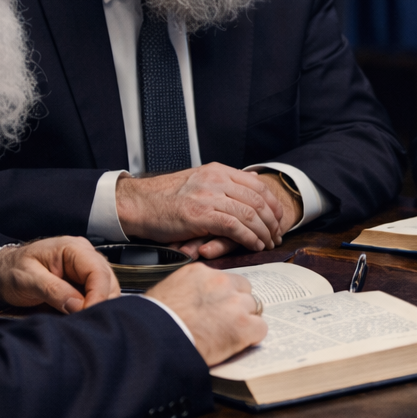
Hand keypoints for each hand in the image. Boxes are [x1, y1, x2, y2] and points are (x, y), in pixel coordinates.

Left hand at [0, 236, 118, 313]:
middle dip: (100, 303)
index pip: (98, 272)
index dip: (98, 296)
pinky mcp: (84, 283)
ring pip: (107, 291)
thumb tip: (78, 305)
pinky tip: (80, 318)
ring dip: (97, 307)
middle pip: (108, 282)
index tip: (87, 315)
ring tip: (81, 322)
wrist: (1, 272)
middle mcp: (85, 256)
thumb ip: (53, 290)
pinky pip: (97, 296)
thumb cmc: (11, 270)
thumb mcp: (27, 279)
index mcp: (73, 248)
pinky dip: (92, 309)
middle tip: (85, 323)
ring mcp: (86, 269)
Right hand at [146, 262, 266, 365]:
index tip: (217, 309)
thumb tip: (193, 300)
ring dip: (244, 322)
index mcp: (200, 272)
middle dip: (237, 307)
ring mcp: (234, 303)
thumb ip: (188, 290)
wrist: (153, 341)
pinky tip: (235, 345)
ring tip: (225, 337)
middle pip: (243, 292)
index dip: (224, 297)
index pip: (225, 280)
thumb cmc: (153, 322)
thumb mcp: (167, 293)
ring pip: (254, 309)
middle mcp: (221, 282)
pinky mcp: (243, 325)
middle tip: (223, 324)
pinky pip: (260, 328)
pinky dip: (251, 338)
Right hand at [165, 172, 301, 258]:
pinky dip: (249, 238)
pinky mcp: (201, 215)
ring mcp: (209, 196)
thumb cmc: (165, 197)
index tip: (278, 218)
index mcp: (217, 171)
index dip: (272, 204)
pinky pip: (235, 227)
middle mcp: (216, 180)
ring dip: (263, 232)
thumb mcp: (199, 180)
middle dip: (272, 221)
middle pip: (257, 200)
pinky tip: (254, 246)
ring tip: (267, 244)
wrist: (138, 203)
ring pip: (249, 214)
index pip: (257, 185)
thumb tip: (252, 180)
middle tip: (276, 236)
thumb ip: (225, 181)